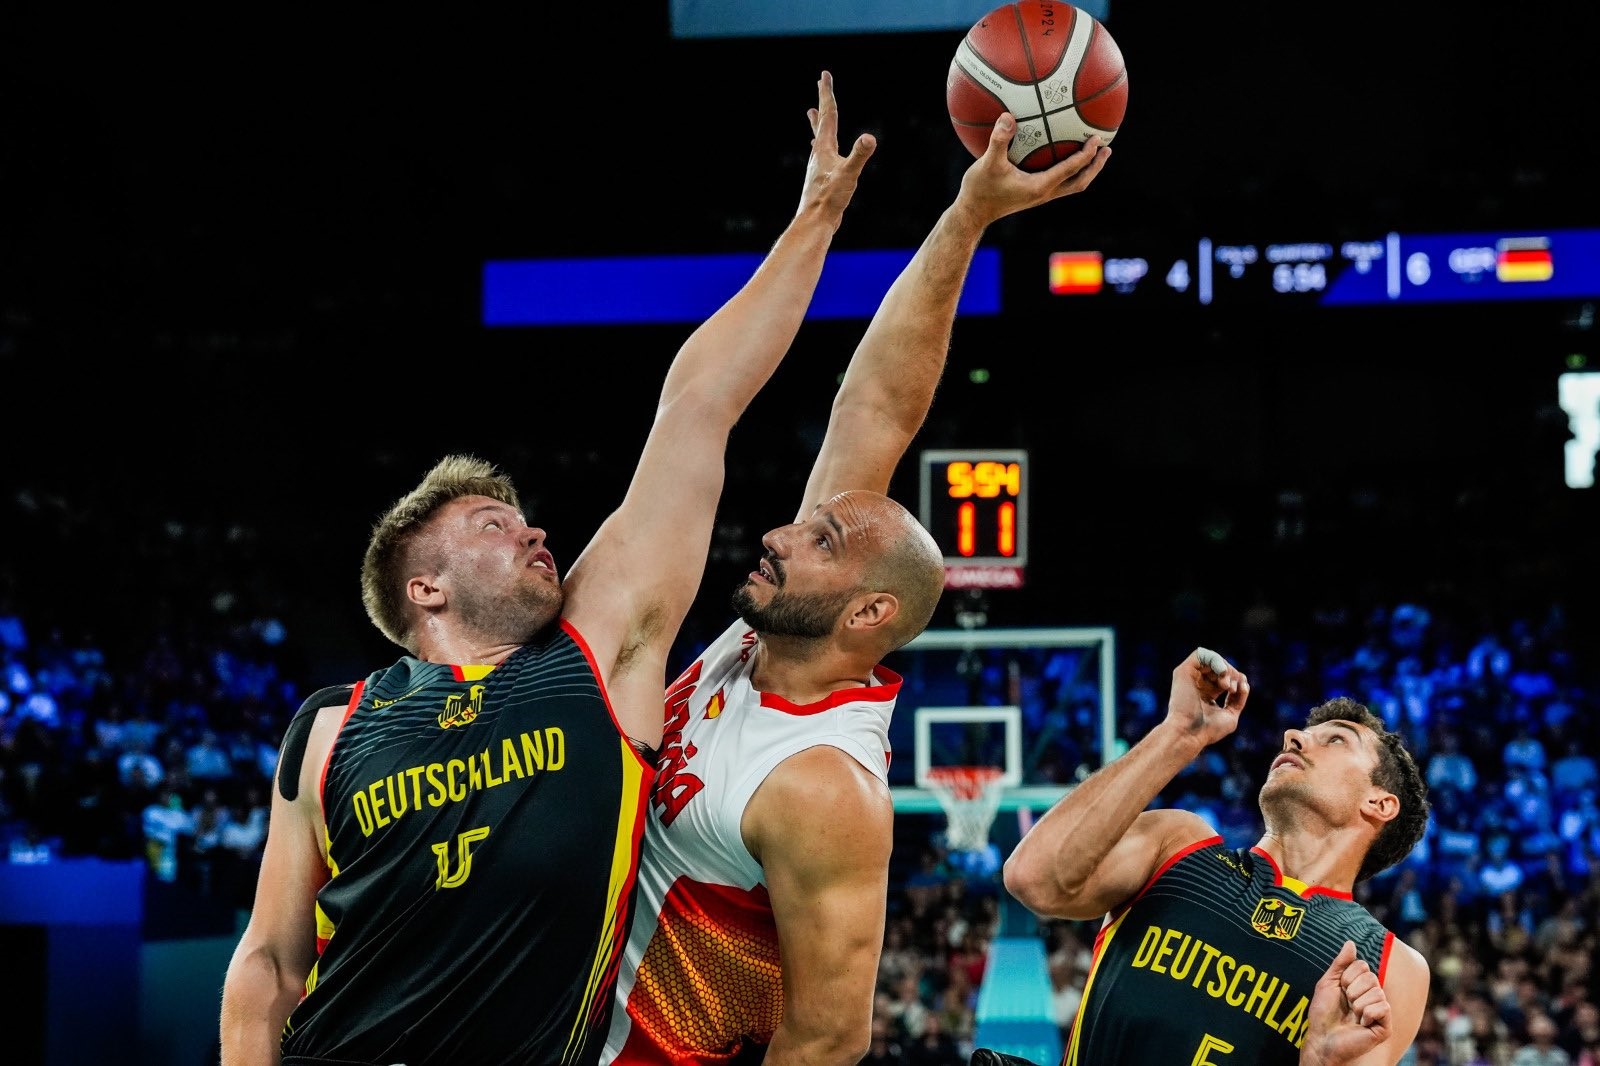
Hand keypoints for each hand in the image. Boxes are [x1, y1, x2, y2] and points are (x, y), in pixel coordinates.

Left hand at [797, 70, 876, 226]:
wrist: (815, 222)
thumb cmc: (830, 199)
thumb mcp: (849, 174)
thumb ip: (859, 155)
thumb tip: (870, 138)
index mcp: (825, 148)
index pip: (828, 115)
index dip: (827, 94)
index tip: (824, 75)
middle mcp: (819, 154)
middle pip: (821, 122)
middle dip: (823, 102)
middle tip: (820, 85)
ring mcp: (818, 166)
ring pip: (819, 138)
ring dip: (818, 124)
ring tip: (813, 114)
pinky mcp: (821, 178)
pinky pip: (822, 154)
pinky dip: (822, 145)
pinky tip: (820, 152)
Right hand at [954, 114, 1109, 227]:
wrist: (971, 214)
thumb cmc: (979, 190)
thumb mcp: (987, 163)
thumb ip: (999, 140)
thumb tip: (1008, 117)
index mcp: (1039, 187)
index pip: (1070, 170)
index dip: (1086, 156)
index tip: (1097, 140)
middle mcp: (1044, 193)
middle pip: (1079, 183)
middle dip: (1095, 167)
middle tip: (1106, 149)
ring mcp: (1039, 196)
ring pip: (1071, 185)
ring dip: (1085, 170)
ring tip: (1094, 154)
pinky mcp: (1032, 194)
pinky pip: (1058, 181)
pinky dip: (1067, 169)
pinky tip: (1059, 154)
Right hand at [1164, 647, 1247, 748]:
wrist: (1190, 733)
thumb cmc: (1208, 730)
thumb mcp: (1230, 714)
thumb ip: (1238, 699)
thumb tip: (1244, 683)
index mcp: (1207, 693)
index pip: (1225, 677)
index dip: (1236, 680)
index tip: (1237, 692)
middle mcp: (1197, 683)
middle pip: (1221, 666)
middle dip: (1232, 674)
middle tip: (1231, 689)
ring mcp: (1190, 676)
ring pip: (1213, 659)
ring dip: (1225, 668)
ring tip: (1226, 685)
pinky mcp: (1183, 671)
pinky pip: (1201, 654)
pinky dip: (1216, 660)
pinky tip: (1221, 673)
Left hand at [1301, 941, 1391, 1065]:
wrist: (1323, 1036)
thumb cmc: (1323, 1012)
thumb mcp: (1329, 982)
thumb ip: (1341, 963)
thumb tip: (1351, 942)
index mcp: (1360, 985)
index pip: (1363, 966)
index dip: (1347, 976)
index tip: (1340, 989)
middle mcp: (1372, 996)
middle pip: (1371, 977)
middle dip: (1352, 990)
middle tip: (1346, 1004)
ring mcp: (1380, 1011)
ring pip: (1377, 992)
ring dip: (1358, 1004)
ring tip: (1353, 1015)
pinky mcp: (1385, 1026)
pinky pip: (1383, 1008)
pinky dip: (1367, 1014)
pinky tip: (1361, 1024)